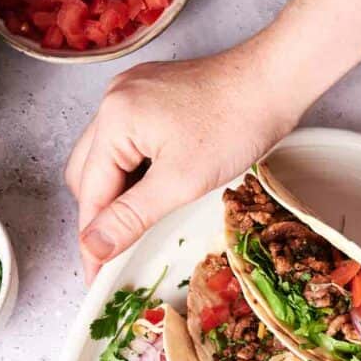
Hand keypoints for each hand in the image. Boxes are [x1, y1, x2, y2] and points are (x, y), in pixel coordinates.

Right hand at [65, 41, 300, 282]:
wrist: (272, 83)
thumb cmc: (234, 125)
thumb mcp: (179, 182)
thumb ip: (131, 217)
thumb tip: (93, 247)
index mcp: (114, 119)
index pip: (89, 192)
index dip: (92, 239)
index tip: (95, 277)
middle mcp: (113, 101)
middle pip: (87, 174)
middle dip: (99, 215)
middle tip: (116, 254)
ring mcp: (132, 96)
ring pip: (107, 159)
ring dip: (117, 194)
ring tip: (136, 226)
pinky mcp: (151, 98)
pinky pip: (127, 143)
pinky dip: (134, 173)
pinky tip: (153, 192)